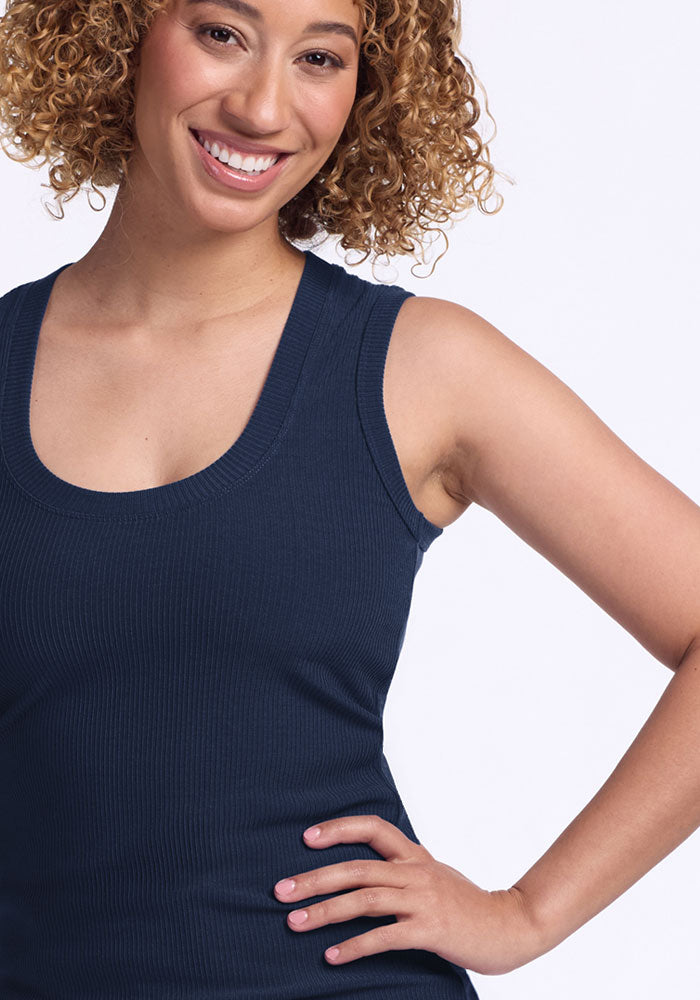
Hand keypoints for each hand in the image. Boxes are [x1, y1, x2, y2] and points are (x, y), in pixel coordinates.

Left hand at [273, 813, 541, 974]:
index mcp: (415, 856)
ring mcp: (423, 900)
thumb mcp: (436, 876)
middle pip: (356, 868)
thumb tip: (369, 872)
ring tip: (294, 922)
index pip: (372, 828)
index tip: (306, 838)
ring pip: (364, 900)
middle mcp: (416, 872)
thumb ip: (405, 870)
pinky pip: (384, 936)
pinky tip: (331, 956)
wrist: (512, 926)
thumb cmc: (468, 906)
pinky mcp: (430, 930)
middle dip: (314, 878)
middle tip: (280, 891)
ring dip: (325, 911)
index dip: (338, 829)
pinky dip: (355, 946)